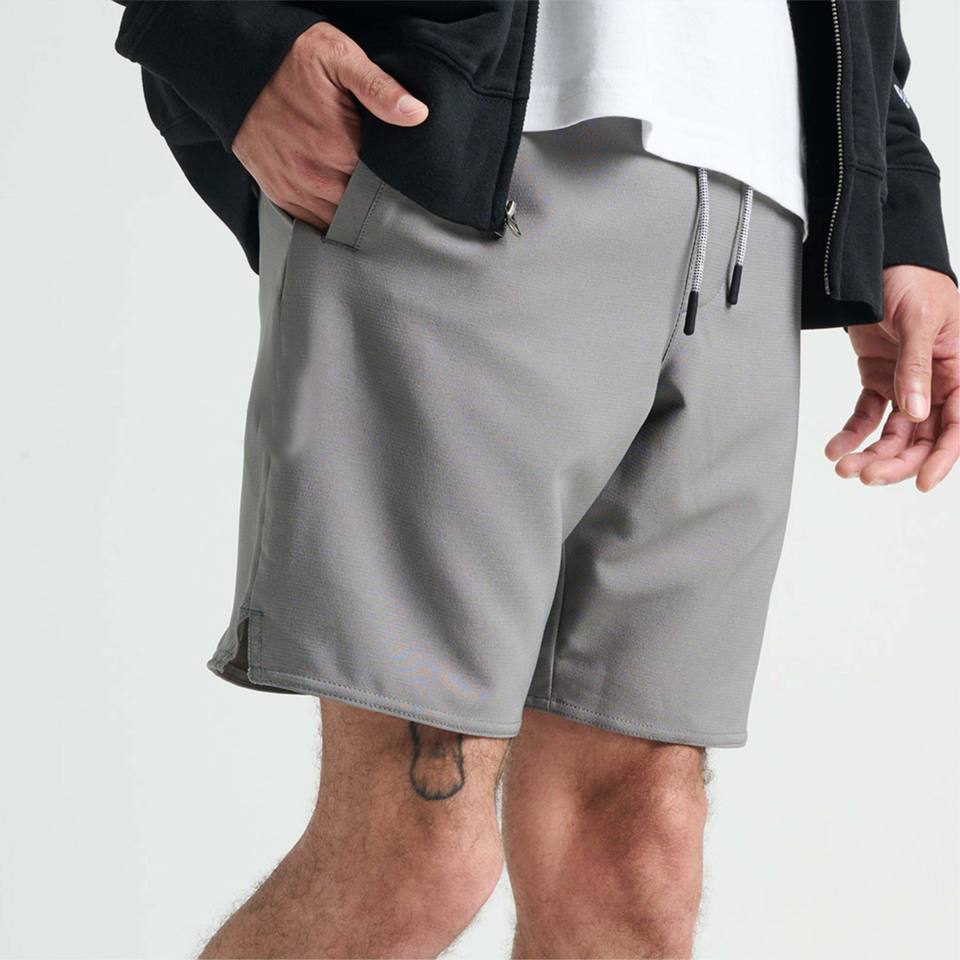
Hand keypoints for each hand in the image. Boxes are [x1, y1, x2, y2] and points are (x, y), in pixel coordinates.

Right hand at [232, 22, 427, 230]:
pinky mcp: (279, 193)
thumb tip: (416, 113)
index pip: (382, 185)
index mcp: (339, 147)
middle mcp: (316, 176)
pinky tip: (340, 211)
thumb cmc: (291, 60)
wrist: (235, 67)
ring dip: (352, 216)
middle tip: (390, 194)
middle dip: (376, 204)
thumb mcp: (339, 58)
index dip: (396, 185)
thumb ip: (379, 88)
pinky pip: (310, 223)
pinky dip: (327, 222)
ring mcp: (295, 188)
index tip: (405, 181)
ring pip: (337, 221)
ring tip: (367, 206)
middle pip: (361, 208)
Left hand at [825, 264, 958, 490]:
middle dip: (896, 461)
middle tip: (867, 475)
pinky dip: (852, 434)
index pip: (956, 425)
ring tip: (845, 466)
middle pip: (921, 437)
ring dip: (871, 453)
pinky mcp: (879, 380)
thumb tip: (915, 412)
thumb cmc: (914, 281)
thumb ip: (916, 367)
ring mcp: (906, 384)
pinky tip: (836, 448)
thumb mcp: (921, 319)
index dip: (942, 456)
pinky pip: (867, 415)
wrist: (880, 262)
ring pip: (893, 433)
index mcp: (959, 371)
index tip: (923, 481)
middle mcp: (935, 384)